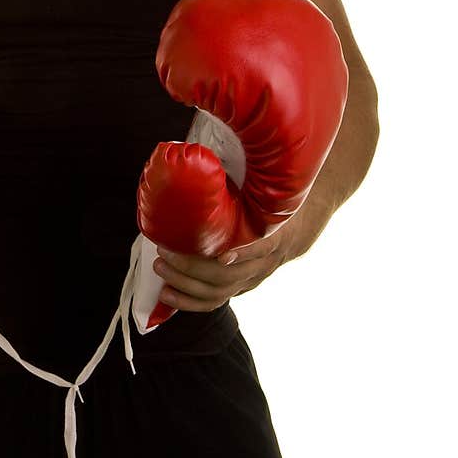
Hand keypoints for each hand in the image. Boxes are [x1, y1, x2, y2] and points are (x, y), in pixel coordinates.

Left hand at [152, 194, 331, 310]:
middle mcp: (264, 260)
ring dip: (186, 283)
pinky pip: (215, 301)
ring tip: (160, 267)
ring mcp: (253, 276)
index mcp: (273, 232)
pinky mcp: (241, 286)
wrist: (297, 224)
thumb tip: (201, 155)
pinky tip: (167, 294)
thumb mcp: (262, 186)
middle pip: (228, 274)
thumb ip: (239, 177)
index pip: (261, 247)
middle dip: (193, 266)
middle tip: (165, 250)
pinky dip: (190, 302)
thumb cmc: (269, 199)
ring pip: (219, 290)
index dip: (244, 253)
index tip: (222, 254)